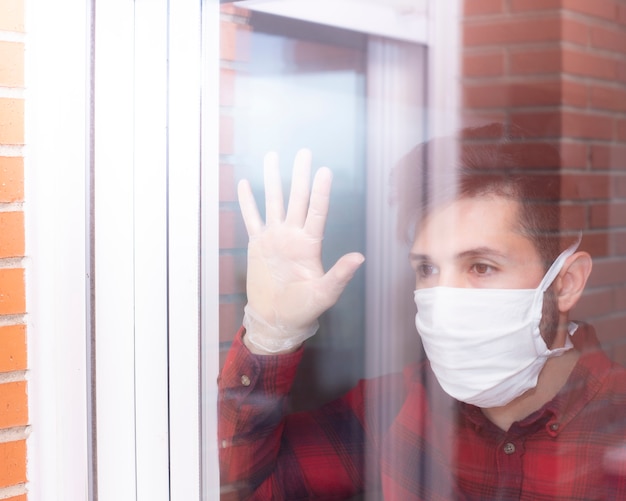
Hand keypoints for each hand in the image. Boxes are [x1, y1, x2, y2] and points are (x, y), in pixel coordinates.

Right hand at [238, 149, 364, 353]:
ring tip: (271, 156)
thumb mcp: (324, 294)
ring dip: (273, 180)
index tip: (324, 171)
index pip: (316, 212)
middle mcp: (292, 235)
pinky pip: (251, 219)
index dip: (320, 192)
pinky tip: (245, 184)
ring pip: (273, 202)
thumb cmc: (304, 309)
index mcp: (309, 245)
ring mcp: (274, 238)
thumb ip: (339, 275)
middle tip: (304, 152)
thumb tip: (359, 257)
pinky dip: (247, 202)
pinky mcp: (257, 244)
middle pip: (296, 199)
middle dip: (300, 176)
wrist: (277, 320)